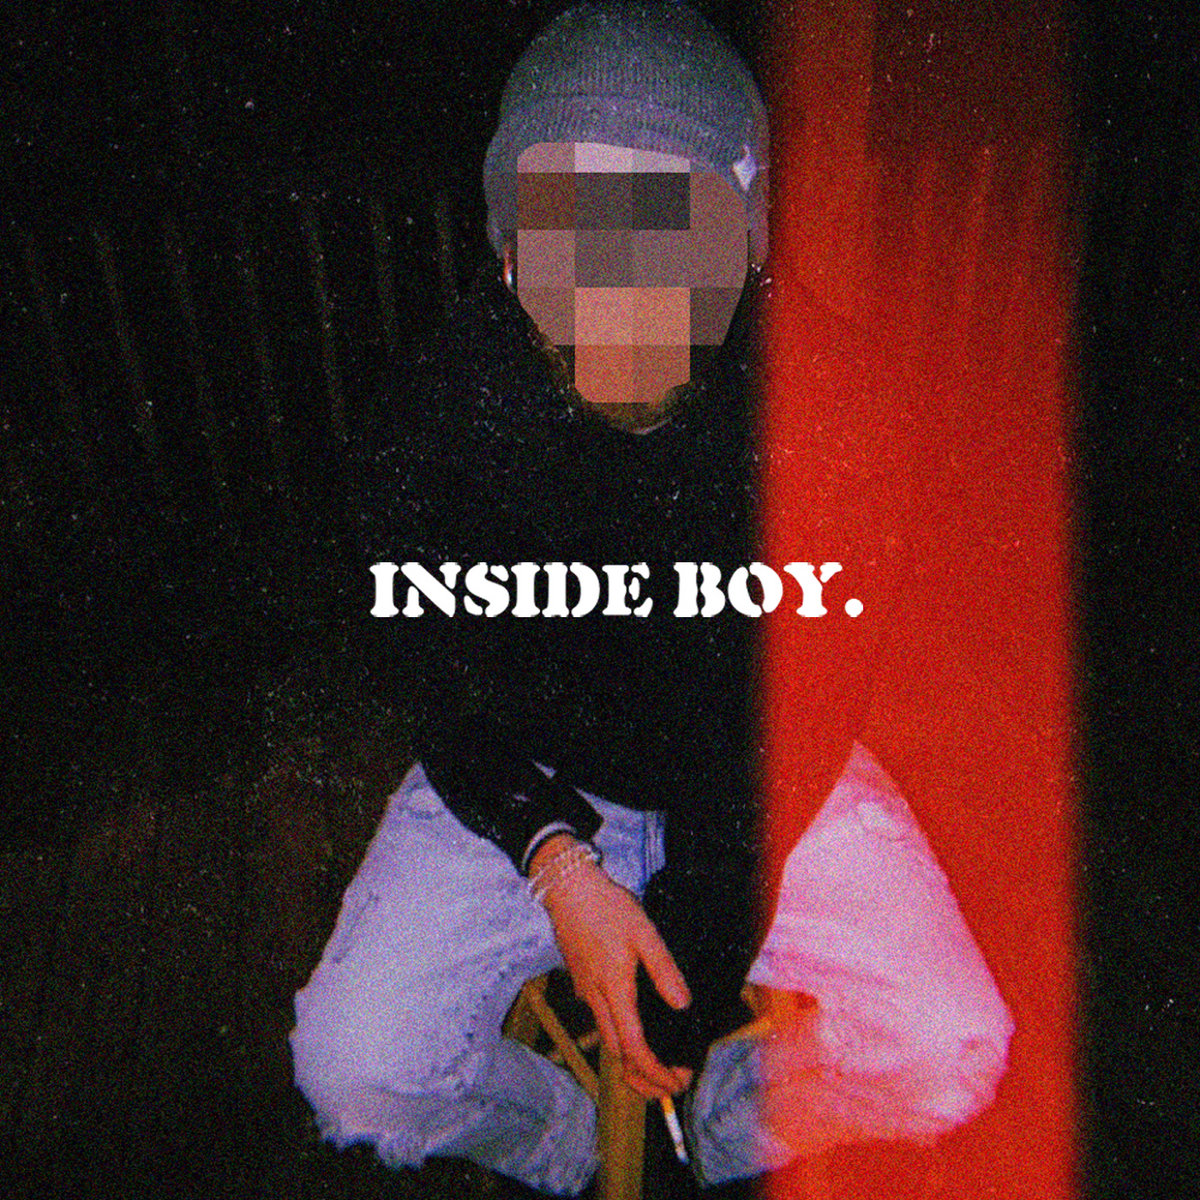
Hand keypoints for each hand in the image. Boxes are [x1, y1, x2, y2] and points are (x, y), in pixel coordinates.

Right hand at [531, 835, 693, 1099]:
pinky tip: (634, 1029)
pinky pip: (601, 1021)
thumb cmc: (607, 907)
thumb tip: (683, 1005)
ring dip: (631, 1063)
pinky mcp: (581, 982)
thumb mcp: (644, 933)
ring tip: (657, 1067)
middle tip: (673, 1083)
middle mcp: (596, 999)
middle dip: (644, 1079)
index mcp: (614, 990)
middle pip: (618, 1056)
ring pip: (607, 1041)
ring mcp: (585, 992)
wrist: (568, 888)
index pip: (634, 1049)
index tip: (677, 1083)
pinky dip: (620, 1039)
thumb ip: (664, 971)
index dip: (655, 1074)